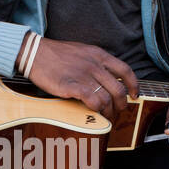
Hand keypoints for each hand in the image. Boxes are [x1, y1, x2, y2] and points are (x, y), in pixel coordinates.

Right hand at [23, 37, 137, 119]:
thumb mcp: (82, 51)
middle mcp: (94, 65)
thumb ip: (96, 62)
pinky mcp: (72, 86)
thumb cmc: (56, 54)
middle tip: (118, 111)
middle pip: (118, 89)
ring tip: (105, 117)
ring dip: (109, 112)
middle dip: (122, 105)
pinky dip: (96, 110)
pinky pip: (93, 101)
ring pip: (107, 98)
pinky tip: (93, 112)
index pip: (125, 70)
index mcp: (99, 55)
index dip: (134, 85)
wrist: (35, 53)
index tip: (134, 95)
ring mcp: (84, 75)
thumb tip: (107, 78)